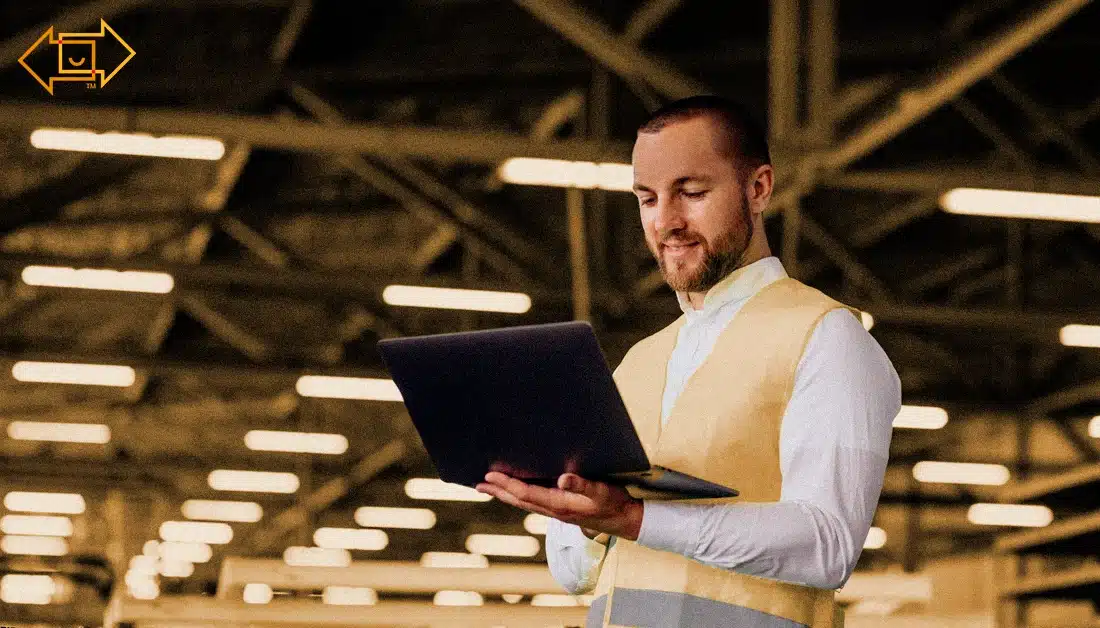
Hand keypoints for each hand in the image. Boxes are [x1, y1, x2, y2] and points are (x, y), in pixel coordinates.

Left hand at [476, 472, 643, 540]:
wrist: (625, 520)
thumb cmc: (613, 503)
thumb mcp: (601, 491)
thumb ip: (581, 485)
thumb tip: (562, 479)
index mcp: (559, 504)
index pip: (526, 494)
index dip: (507, 484)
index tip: (490, 475)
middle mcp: (553, 510)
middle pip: (518, 500)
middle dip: (498, 491)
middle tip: (478, 484)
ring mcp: (556, 511)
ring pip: (524, 503)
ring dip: (505, 495)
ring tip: (490, 487)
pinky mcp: (561, 509)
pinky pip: (534, 502)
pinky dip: (520, 496)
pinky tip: (517, 491)